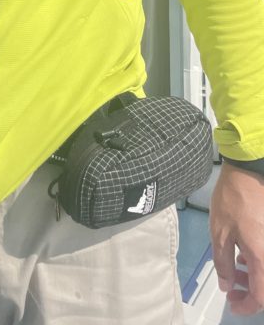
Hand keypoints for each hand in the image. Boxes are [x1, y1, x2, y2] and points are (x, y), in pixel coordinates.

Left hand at [210, 161, 263, 313]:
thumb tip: (227, 286)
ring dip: (252, 278)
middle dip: (248, 293)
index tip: (232, 305)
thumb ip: (223, 263)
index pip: (261, 296)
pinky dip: (256, 263)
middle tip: (230, 289)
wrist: (247, 172)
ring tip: (233, 272)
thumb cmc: (232, 202)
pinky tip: (241, 256)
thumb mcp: (219, 234)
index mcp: (262, 258)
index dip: (247, 306)